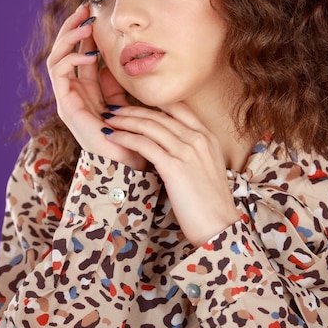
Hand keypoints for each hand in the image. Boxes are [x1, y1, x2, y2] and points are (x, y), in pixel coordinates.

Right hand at [46, 4, 145, 169]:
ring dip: (69, 38)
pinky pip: (59, 74)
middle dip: (72, 27)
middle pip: (64, 51)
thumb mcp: (126, 99)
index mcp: (88, 87)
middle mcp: (74, 90)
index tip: (95, 12)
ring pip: (56, 58)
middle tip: (84, 9)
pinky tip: (89, 53)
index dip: (85, 31)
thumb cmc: (131, 131)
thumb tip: (114, 60)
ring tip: (85, 26)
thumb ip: (117, 81)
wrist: (129, 160)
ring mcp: (67, 98)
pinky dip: (72, 59)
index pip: (80, 52)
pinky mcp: (66, 106)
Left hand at [100, 103, 240, 245]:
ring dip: (125, 121)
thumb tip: (173, 146)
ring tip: (108, 120)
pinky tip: (112, 137)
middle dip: (132, 110)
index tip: (136, 103)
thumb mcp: (208, 166)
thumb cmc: (210, 201)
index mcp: (208, 136)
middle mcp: (198, 138)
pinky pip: (143, 144)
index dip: (154, 103)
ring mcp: (186, 151)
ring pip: (149, 126)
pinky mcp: (173, 166)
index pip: (179, 107)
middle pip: (159, 115)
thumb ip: (193, 150)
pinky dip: (125, 138)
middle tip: (114, 109)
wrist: (219, 224)